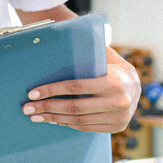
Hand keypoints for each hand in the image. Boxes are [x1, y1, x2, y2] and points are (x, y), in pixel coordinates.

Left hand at [21, 48, 140, 132]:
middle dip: (47, 107)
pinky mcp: (117, 127)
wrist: (135, 84)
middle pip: (74, 107)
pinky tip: (52, 119)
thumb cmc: (108, 67)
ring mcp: (120, 117)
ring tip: (35, 116)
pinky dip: (67, 123)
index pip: (75, 87)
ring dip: (53, 118)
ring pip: (78, 120)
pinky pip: (86, 127)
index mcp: (113, 81)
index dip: (51, 90)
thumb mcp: (100, 56)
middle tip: (26, 108)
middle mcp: (119, 101)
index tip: (31, 93)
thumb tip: (53, 35)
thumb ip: (83, 51)